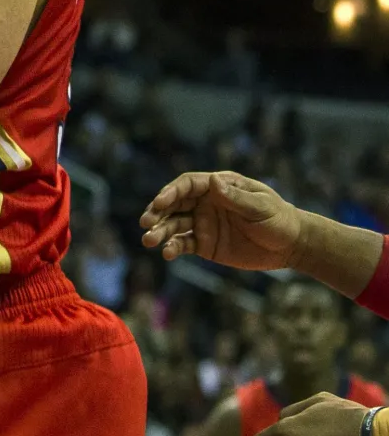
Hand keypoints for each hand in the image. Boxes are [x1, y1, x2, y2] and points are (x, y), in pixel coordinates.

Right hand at [140, 171, 303, 269]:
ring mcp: (203, 224)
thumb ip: (236, 197)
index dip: (171, 192)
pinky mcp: (206, 245)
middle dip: (157, 212)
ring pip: (174, 225)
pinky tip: (167, 254)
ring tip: (148, 241)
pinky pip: (184, 245)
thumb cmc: (278, 218)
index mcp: (217, 186)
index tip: (159, 203)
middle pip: (174, 204)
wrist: (289, 245)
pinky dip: (173, 248)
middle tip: (145, 222)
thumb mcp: (260, 206)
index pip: (186, 185)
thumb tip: (212, 182)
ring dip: (160, 231)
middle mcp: (205, 203)